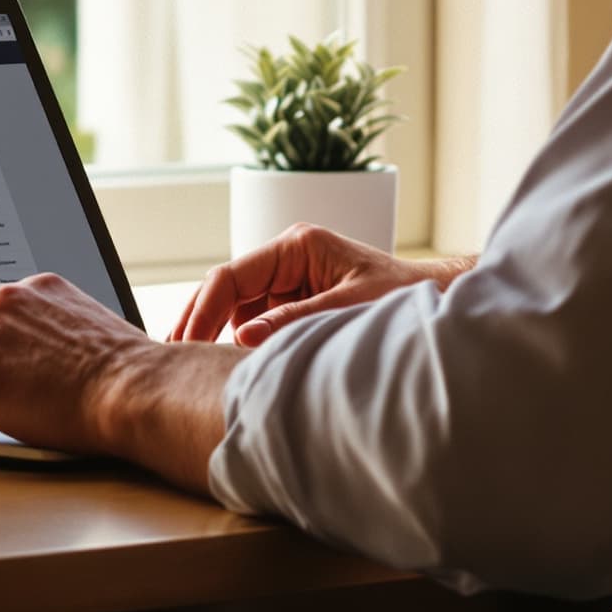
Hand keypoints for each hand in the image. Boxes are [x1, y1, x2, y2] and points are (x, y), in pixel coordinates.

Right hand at [169, 223, 469, 346]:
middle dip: (200, 320)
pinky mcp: (296, 300)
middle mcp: (289, 257)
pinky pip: (257, 319)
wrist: (438, 300)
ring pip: (238, 306)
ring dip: (218, 332)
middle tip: (173, 357)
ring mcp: (291, 278)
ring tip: (194, 366)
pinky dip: (241, 340)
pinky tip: (227, 364)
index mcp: (298, 245)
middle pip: (226, 287)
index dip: (204, 309)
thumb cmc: (402, 296)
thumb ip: (293, 321)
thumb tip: (241, 337)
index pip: (232, 274)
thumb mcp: (346, 309)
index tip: (187, 343)